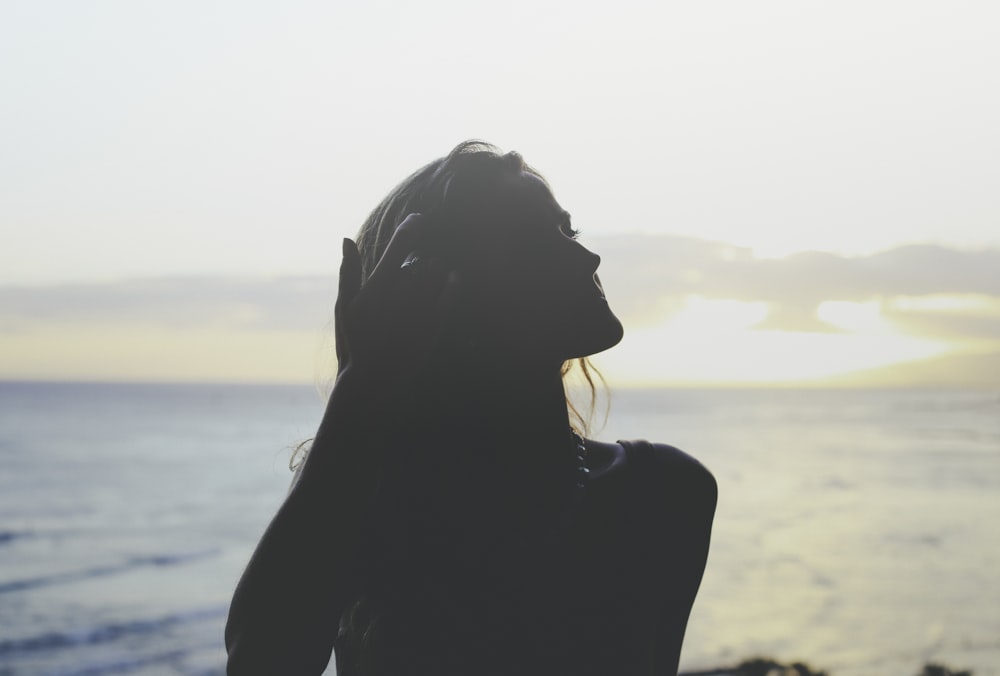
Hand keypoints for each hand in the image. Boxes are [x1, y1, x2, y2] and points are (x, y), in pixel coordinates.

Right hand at [334, 214, 460, 396]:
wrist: (374, 378)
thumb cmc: (355, 341)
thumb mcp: (345, 305)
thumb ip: (348, 271)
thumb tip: (346, 238)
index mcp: (380, 284)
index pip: (403, 240)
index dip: (413, 225)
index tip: (418, 219)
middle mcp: (403, 292)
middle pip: (423, 257)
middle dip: (420, 260)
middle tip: (414, 269)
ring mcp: (421, 308)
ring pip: (439, 270)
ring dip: (436, 269)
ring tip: (428, 277)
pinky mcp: (436, 323)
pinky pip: (451, 290)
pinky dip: (452, 282)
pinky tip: (450, 280)